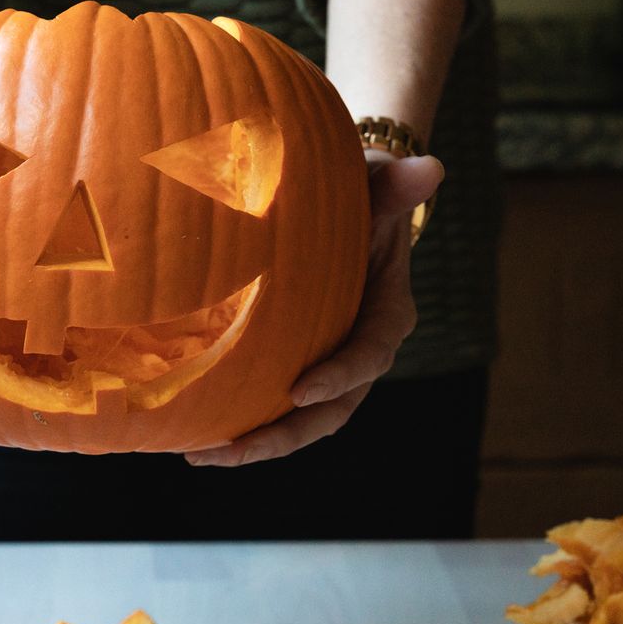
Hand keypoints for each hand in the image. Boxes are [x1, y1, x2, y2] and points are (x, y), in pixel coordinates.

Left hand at [183, 151, 442, 466]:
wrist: (355, 213)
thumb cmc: (365, 197)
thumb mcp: (379, 188)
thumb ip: (396, 187)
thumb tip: (429, 168)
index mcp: (386, 316)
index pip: (368, 355)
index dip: (339, 376)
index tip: (299, 391)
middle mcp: (361, 354)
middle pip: (330, 412)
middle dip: (283, 436)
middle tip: (234, 449)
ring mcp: (330, 368)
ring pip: (300, 422)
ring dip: (254, 444)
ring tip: (202, 456)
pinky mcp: (301, 370)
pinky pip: (274, 406)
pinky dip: (241, 424)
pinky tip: (193, 436)